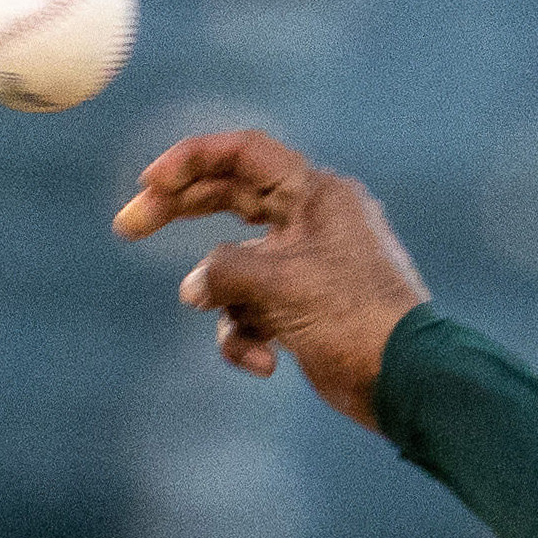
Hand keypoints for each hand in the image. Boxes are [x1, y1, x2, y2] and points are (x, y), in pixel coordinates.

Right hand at [112, 129, 431, 430]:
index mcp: (317, 194)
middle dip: (179, 215)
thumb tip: (195, 288)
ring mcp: (308, 266)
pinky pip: (254, 312)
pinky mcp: (305, 309)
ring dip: (225, 302)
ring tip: (239, 327)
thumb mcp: (278, 283)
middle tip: (128, 228)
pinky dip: (248, 337)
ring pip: (236, 268)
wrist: (410, 383)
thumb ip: (224, 271)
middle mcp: (313, 221)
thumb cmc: (355, 320)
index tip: (148, 182)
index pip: (243, 154)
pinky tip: (267, 363)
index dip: (191, 160)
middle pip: (229, 200)